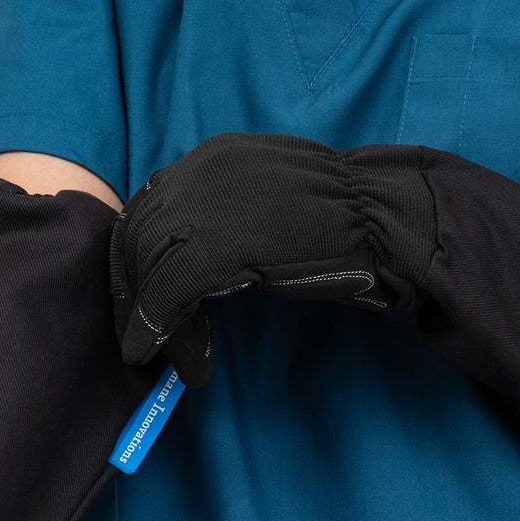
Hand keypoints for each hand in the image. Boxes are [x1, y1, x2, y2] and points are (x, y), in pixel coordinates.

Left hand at [109, 131, 432, 384]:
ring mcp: (208, 203)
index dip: (136, 265)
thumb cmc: (343, 220)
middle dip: (133, 298)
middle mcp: (200, 171)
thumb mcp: (268, 201)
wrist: (386, 220)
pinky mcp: (221, 242)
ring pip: (149, 268)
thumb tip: (191, 258)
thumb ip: (227, 214)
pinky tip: (182, 363)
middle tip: (144, 344)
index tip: (142, 306)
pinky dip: (163, 330)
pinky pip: (170, 291)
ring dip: (150, 324)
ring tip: (166, 362)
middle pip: (136, 238)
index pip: (146, 210)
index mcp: (212, 157)